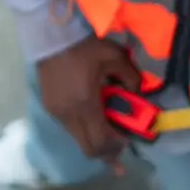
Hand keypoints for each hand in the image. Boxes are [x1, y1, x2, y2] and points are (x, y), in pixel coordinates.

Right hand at [35, 36, 140, 168]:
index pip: (100, 142)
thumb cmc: (85, 47)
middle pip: (88, 148)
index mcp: (86, 105)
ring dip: (94, 138)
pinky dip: (83, 128)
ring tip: (107, 127)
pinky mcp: (50, 107)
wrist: (51, 36)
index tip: (128, 141)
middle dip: (106, 152)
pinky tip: (91, 114)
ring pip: (78, 139)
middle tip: (120, 150)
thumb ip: (132, 78)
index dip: (116, 148)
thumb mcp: (116, 57)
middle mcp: (69, 115)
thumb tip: (139, 93)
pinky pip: (70, 127)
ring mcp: (57, 113)